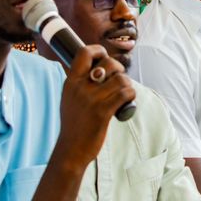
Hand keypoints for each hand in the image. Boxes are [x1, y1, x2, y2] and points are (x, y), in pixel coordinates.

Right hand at [55, 44, 134, 170]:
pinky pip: (125, 93)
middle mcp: (80, 87)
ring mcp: (91, 99)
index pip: (84, 52)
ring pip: (121, 79)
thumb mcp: (69, 98)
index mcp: (71, 82)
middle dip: (119, 68)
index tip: (104, 57)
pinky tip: (127, 101)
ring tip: (123, 93)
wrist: (70, 150)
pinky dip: (131, 95)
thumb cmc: (74, 124)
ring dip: (127, 84)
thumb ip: (80, 83)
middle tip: (118, 79)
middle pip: (108, 63)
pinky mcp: (103, 112)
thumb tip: (99, 68)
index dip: (99, 50)